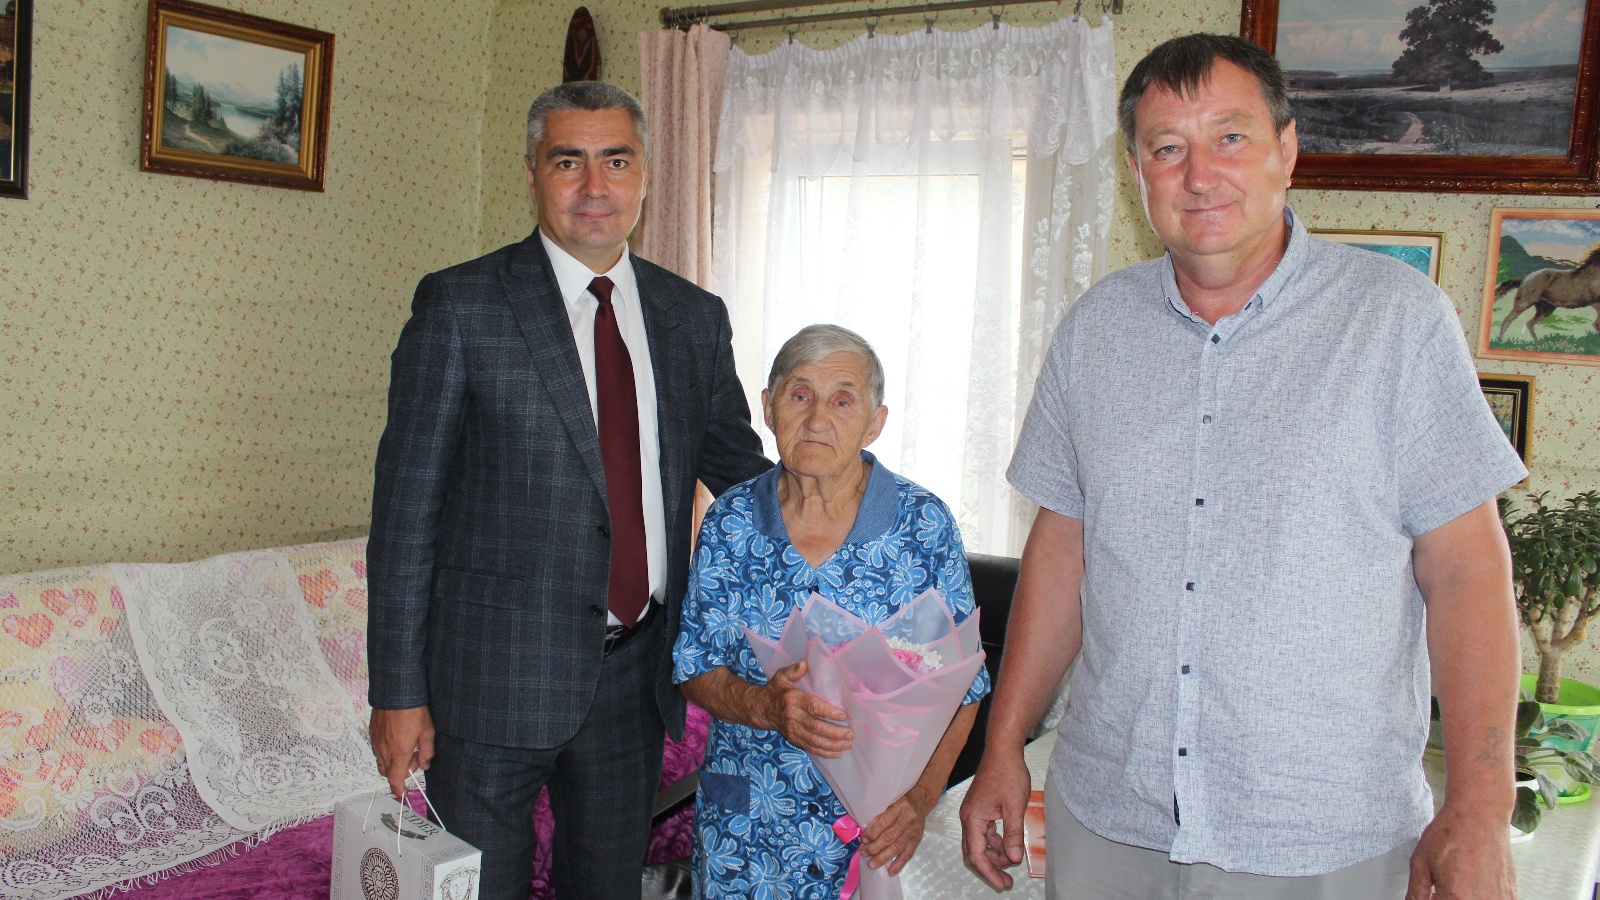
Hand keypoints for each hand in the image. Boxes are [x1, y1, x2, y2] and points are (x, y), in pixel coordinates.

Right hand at [370, 705, 434, 798]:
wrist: (395, 692)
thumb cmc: (413, 710)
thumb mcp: (427, 732)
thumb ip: (426, 752)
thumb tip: (425, 765)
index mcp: (399, 753)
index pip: (395, 780)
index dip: (399, 790)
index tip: (403, 793)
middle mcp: (385, 751)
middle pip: (389, 772)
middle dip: (400, 772)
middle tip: (414, 759)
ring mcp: (377, 742)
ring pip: (382, 762)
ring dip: (393, 762)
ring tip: (406, 748)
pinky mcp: (373, 734)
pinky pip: (378, 750)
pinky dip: (387, 752)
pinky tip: (397, 739)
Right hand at [756, 659, 852, 757]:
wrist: (760, 709)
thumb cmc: (775, 690)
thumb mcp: (781, 676)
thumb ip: (793, 670)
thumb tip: (804, 663)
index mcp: (793, 700)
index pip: (812, 707)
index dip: (829, 712)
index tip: (844, 715)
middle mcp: (793, 717)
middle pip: (816, 728)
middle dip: (835, 733)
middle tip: (850, 734)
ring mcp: (793, 730)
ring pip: (814, 741)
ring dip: (832, 745)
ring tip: (848, 744)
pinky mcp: (794, 739)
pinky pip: (810, 748)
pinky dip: (824, 752)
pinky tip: (837, 753)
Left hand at [862, 786, 934, 875]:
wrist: (921, 799)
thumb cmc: (901, 800)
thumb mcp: (890, 801)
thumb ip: (880, 815)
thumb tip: (867, 833)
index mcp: (899, 807)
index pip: (883, 822)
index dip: (872, 833)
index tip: (863, 840)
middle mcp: (907, 820)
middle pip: (889, 837)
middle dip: (875, 847)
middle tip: (864, 853)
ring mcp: (913, 831)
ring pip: (897, 847)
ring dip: (883, 857)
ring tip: (872, 864)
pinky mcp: (917, 840)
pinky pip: (908, 854)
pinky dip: (899, 864)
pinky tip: (890, 872)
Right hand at [959, 746, 1029, 890]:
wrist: (1003, 750)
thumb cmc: (1007, 773)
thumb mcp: (1014, 806)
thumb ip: (1012, 834)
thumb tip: (1013, 858)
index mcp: (973, 818)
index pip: (976, 854)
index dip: (989, 872)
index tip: (1002, 883)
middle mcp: (968, 817)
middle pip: (973, 852)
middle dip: (990, 867)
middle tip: (1007, 880)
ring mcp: (973, 813)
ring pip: (979, 843)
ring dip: (994, 854)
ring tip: (1012, 859)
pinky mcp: (980, 808)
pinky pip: (984, 832)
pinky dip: (994, 842)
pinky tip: (1008, 845)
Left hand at [1406, 801, 1515, 898]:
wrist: (1479, 815)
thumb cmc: (1452, 832)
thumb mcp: (1421, 863)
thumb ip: (1416, 892)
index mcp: (1456, 897)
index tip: (1429, 895)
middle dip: (1444, 898)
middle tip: (1440, 887)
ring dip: (1461, 897)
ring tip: (1457, 882)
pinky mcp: (1510, 896)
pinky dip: (1479, 896)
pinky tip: (1471, 883)